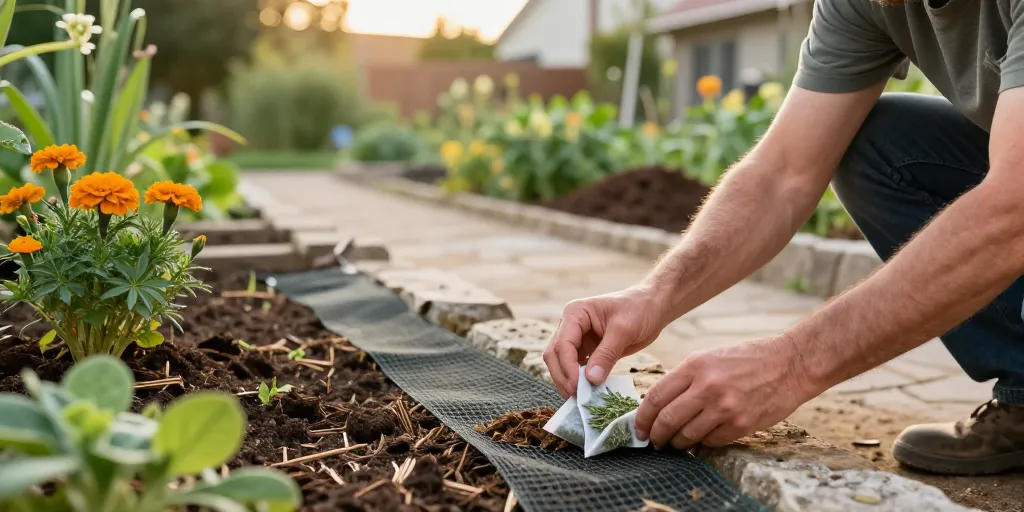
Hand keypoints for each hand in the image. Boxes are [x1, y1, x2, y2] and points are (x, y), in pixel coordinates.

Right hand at [543, 285, 667, 397]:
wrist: (653, 307)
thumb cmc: (639, 309)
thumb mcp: (624, 330)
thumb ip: (606, 354)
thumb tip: (591, 380)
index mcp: (575, 313)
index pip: (562, 344)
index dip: (567, 368)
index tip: (578, 387)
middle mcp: (570, 325)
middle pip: (555, 355)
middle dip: (563, 377)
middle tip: (576, 397)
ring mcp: (577, 338)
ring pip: (561, 364)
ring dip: (567, 381)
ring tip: (580, 398)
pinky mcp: (587, 350)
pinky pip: (576, 368)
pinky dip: (578, 381)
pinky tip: (586, 393)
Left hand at [634, 335, 814, 448]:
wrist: (788, 364)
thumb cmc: (746, 359)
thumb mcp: (709, 358)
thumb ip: (684, 379)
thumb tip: (658, 405)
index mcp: (694, 366)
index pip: (655, 397)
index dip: (642, 417)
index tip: (638, 428)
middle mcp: (707, 386)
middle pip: (667, 420)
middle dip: (655, 436)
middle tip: (653, 442)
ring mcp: (724, 407)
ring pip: (687, 436)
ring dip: (677, 443)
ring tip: (675, 443)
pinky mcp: (741, 424)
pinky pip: (711, 442)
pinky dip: (702, 444)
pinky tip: (701, 440)